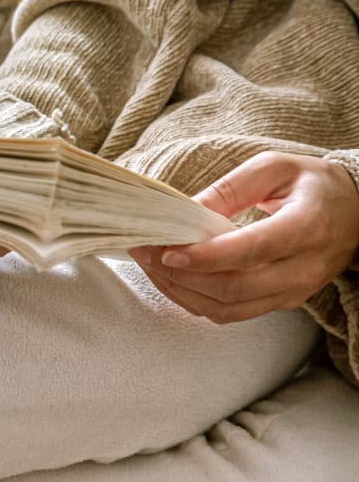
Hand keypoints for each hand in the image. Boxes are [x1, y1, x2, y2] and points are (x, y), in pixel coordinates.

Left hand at [130, 151, 358, 323]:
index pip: (252, 250)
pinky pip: (232, 313)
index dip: (206, 256)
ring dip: (181, 291)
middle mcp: (304, 267)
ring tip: (149, 266)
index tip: (167, 250)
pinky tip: (172, 279)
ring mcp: (294, 291)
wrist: (356, 213)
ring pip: (228, 308)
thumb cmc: (313, 185)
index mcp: (307, 227)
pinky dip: (195, 300)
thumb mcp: (274, 168)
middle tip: (144, 253)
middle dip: (180, 275)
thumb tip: (185, 212)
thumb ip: (230, 188)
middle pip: (234, 288)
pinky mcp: (282, 302)